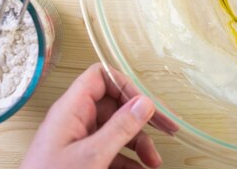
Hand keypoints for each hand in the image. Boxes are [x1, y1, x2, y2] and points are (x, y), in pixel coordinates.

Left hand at [20, 63, 161, 168]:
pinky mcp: (80, 158)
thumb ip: (120, 127)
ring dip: (139, 143)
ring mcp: (78, 140)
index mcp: (71, 109)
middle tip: (165, 129)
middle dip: (141, 120)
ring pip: (116, 130)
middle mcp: (74, 120)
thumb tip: (145, 103)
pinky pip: (110, 150)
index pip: (100, 77)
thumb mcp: (92, 155)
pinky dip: (128, 159)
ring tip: (153, 161)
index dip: (125, 85)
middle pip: (115, 105)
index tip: (146, 104)